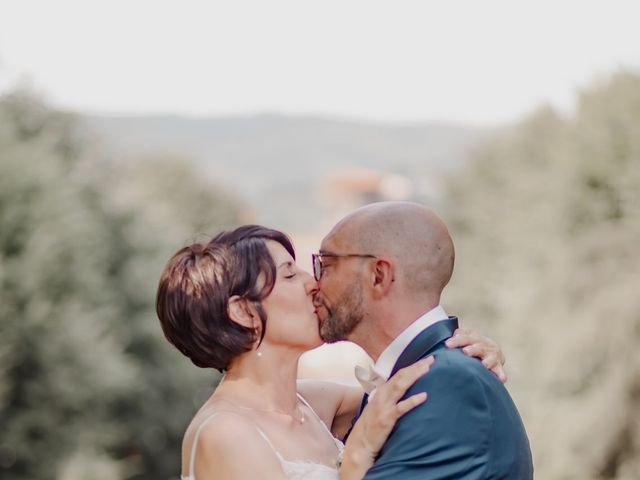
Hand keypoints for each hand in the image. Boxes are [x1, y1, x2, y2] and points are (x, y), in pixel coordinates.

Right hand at [339, 356, 433, 478]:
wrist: (360, 443)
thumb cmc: (371, 425)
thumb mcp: (379, 406)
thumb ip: (389, 397)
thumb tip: (403, 390)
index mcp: (381, 391)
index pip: (399, 374)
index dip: (412, 366)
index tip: (425, 361)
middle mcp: (382, 395)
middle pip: (401, 376)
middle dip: (416, 367)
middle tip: (430, 360)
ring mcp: (384, 406)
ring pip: (401, 386)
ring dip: (414, 376)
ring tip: (427, 370)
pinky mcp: (387, 419)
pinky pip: (401, 408)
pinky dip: (413, 401)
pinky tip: (424, 396)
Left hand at [445, 328, 506, 382]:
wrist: (494, 350)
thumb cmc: (474, 344)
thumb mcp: (467, 336)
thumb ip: (460, 335)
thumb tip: (452, 336)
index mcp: (475, 338)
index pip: (465, 337)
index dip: (456, 340)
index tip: (447, 344)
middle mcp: (485, 346)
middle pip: (479, 347)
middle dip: (473, 349)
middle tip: (465, 352)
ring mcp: (492, 356)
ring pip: (491, 358)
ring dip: (488, 361)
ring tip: (484, 365)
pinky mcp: (498, 366)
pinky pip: (500, 371)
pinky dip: (501, 375)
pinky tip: (501, 379)